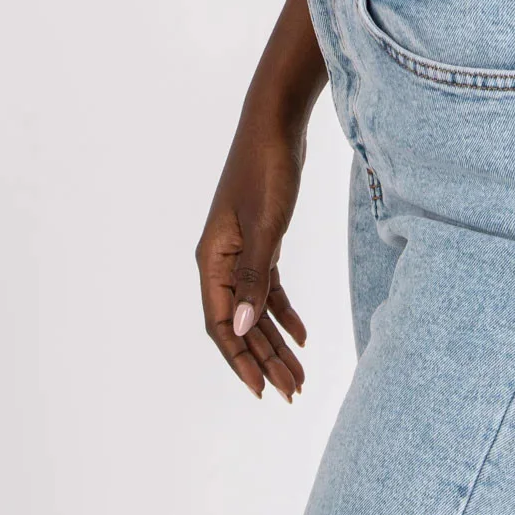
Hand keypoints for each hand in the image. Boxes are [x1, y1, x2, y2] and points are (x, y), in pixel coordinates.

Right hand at [196, 113, 308, 402]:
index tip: (263, 390)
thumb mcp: (267, 225)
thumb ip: (255, 277)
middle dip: (265, 359)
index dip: (241, 360)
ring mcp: (240, 251)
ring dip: (276, 341)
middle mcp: (221, 261)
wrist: (277, 122)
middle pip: (241, 323)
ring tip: (300, 374)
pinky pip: (268, 287)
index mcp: (212, 260)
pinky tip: (302, 334)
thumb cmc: (268, 168)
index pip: (222, 324)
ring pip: (256, 308)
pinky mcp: (260, 240)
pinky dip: (284, 311)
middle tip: (293, 391)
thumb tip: (243, 328)